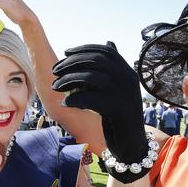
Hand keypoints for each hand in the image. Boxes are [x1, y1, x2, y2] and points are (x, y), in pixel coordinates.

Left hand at [52, 42, 148, 181]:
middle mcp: (128, 79)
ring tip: (55, 87)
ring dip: (68, 80)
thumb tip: (109, 43)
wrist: (132, 143)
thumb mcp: (117, 89)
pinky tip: (65, 103)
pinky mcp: (117, 109)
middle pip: (95, 61)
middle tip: (55, 71)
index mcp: (128, 72)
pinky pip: (90, 98)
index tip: (65, 52)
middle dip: (71, 63)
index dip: (83, 49)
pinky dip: (74, 99)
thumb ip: (112, 70)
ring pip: (90, 77)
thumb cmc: (119, 115)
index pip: (105, 51)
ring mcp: (124, 93)